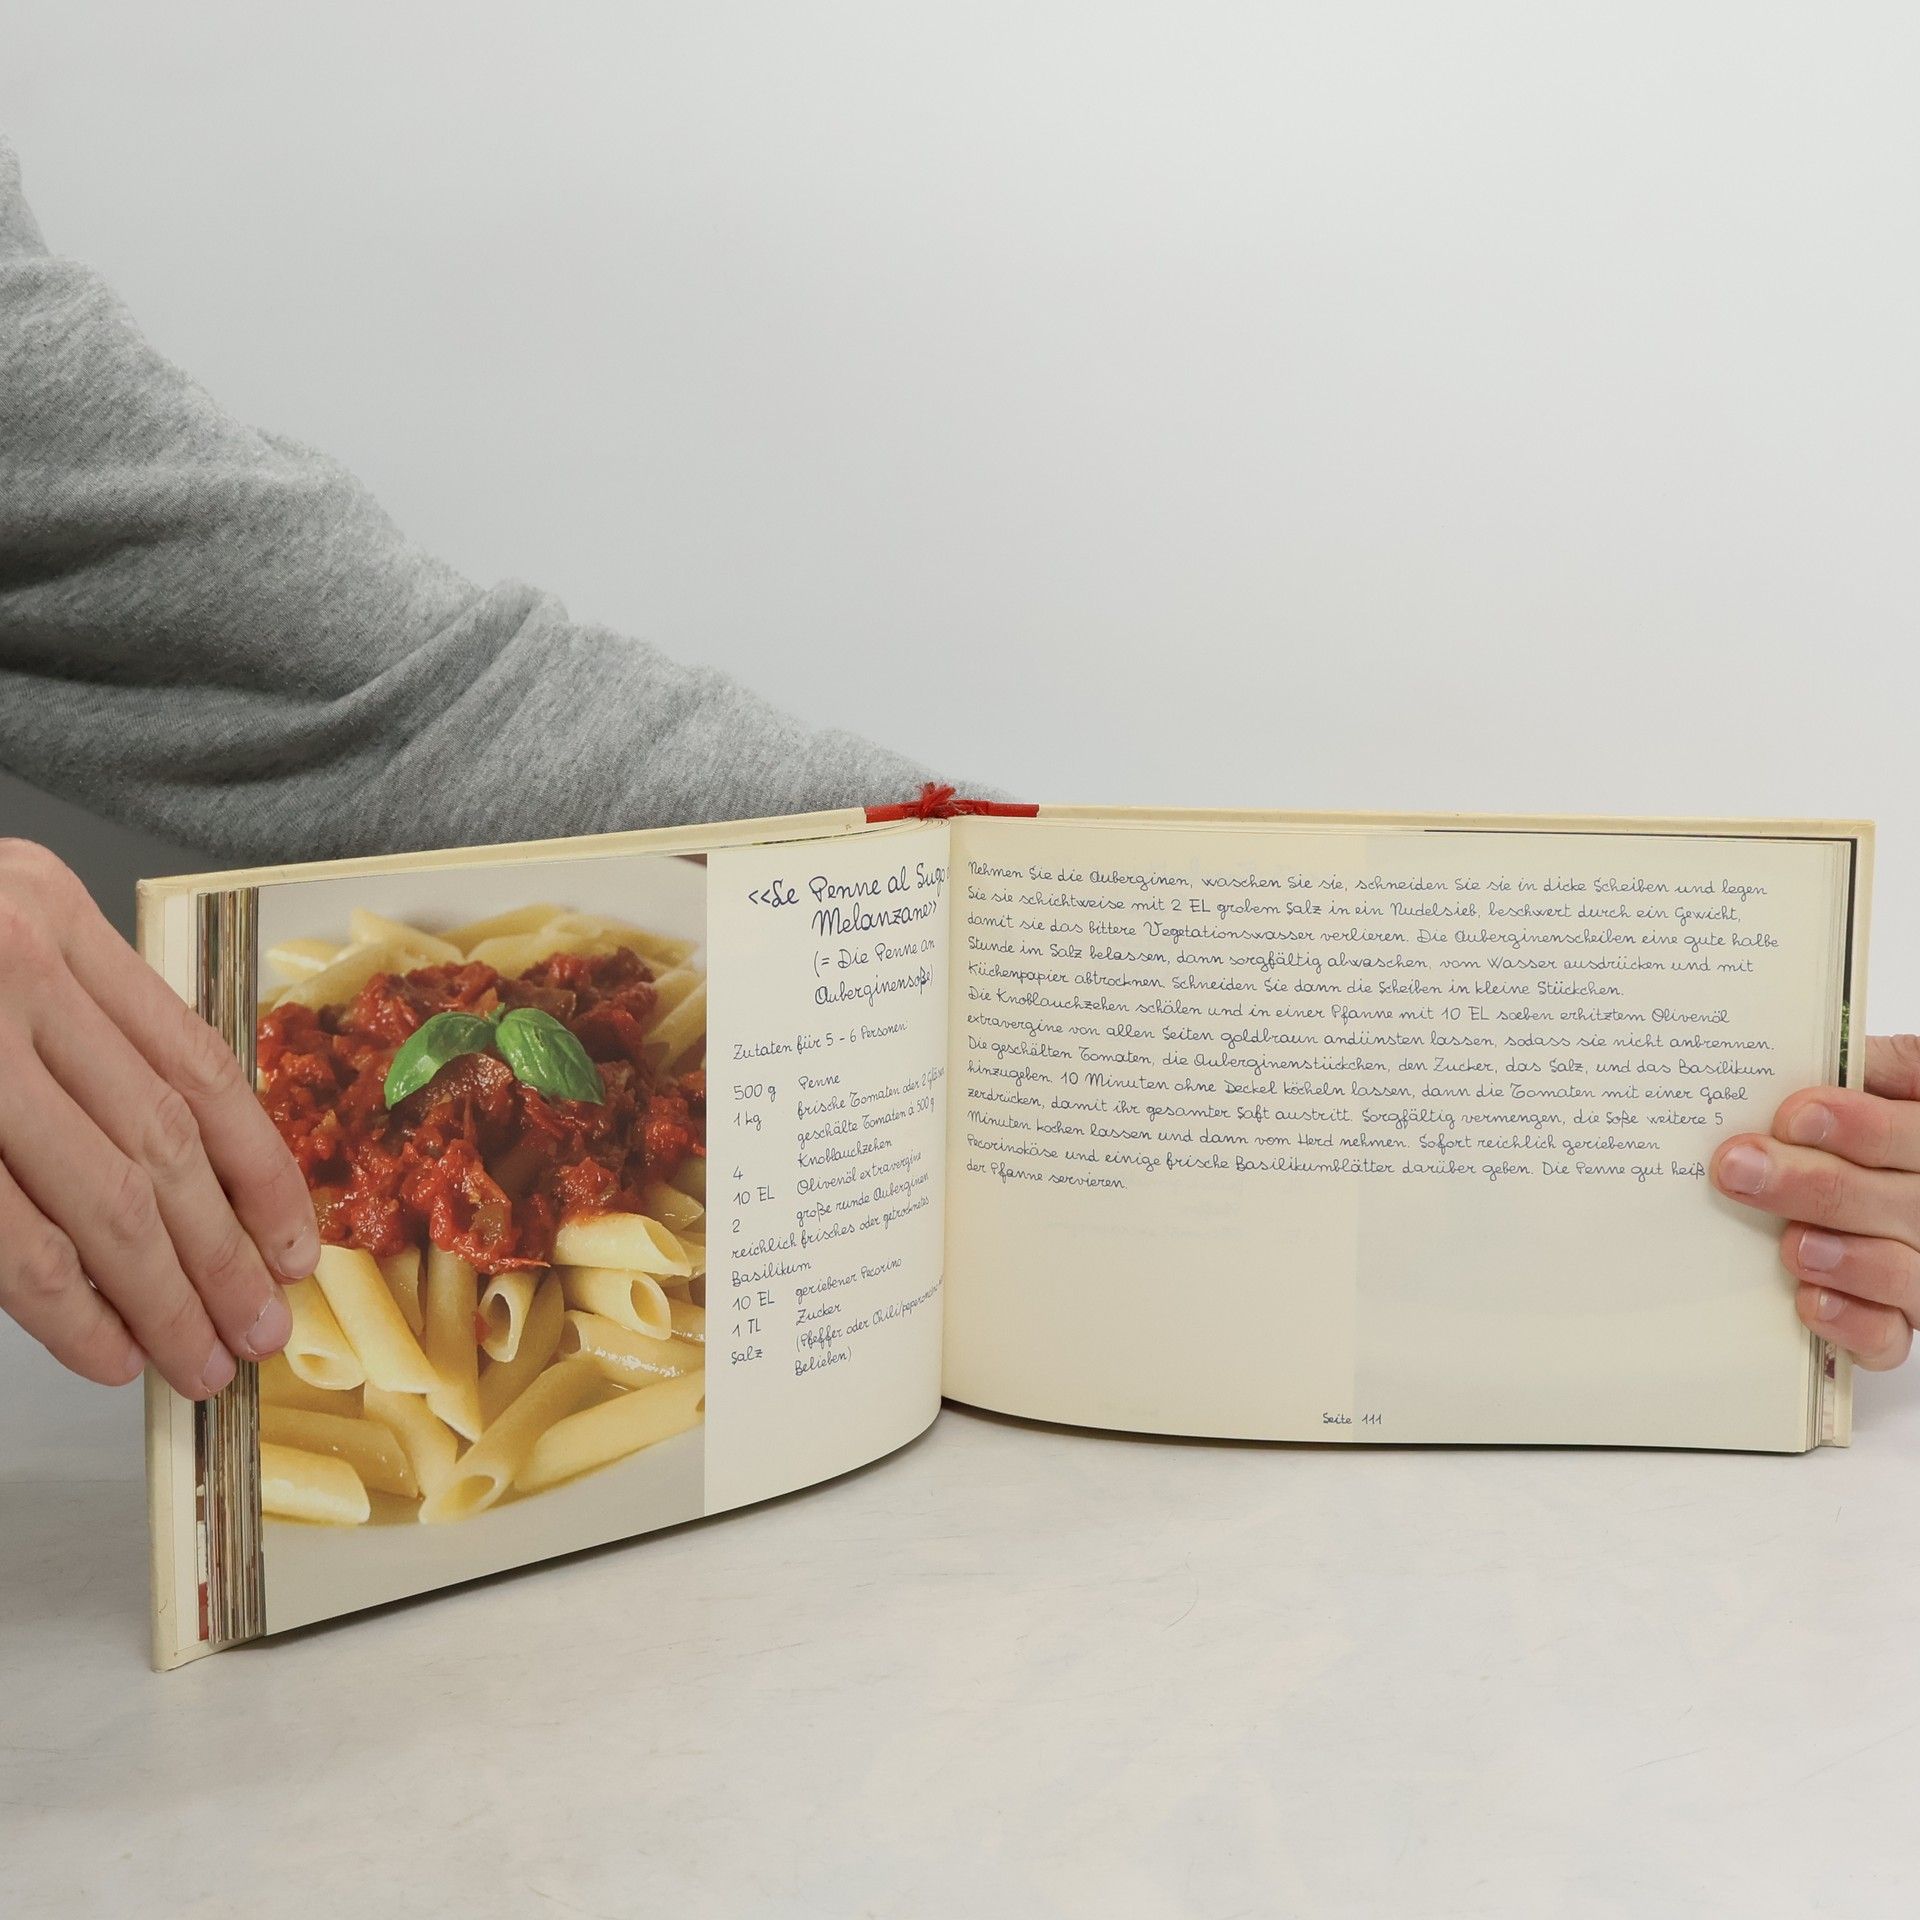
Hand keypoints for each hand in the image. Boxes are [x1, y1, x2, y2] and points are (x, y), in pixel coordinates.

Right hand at [0, 839, 316, 1395]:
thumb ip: (74, 1013)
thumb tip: (183, 1154)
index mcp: (51, 915)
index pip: (197, 1063)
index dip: (261, 1166)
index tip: (298, 1240)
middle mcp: (12, 969)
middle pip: (163, 1143)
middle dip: (225, 1251)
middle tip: (262, 1326)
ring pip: (101, 1199)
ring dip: (163, 1294)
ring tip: (203, 1357)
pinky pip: (7, 1237)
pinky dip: (66, 1305)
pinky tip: (105, 1351)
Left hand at [1710, 1034, 1919, 1370]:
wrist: (1867, 1180)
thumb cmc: (1867, 1135)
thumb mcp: (1882, 1090)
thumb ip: (1870, 1072)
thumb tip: (1803, 1060)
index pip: (1915, 1131)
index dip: (1862, 1125)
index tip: (1793, 1115)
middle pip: (1903, 1201)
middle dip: (1816, 1184)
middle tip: (1738, 1168)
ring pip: (1904, 1271)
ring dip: (1843, 1257)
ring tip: (1788, 1243)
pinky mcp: (1900, 1318)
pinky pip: (1889, 1337)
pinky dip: (1852, 1323)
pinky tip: (1809, 1302)